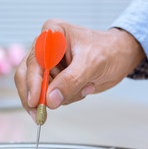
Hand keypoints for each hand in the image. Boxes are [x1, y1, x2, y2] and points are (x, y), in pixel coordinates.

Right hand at [14, 19, 144, 120]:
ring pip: (38, 89)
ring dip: (60, 96)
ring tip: (85, 88)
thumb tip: (50, 100)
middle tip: (41, 114)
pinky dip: (66, 98)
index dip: (32, 83)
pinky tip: (84, 88)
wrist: (121, 56)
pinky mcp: (53, 77)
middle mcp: (44, 47)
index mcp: (51, 34)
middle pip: (26, 75)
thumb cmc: (109, 50)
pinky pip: (50, 95)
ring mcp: (48, 64)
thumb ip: (70, 81)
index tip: (35, 102)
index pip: (33, 61)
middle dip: (37, 96)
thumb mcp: (92, 63)